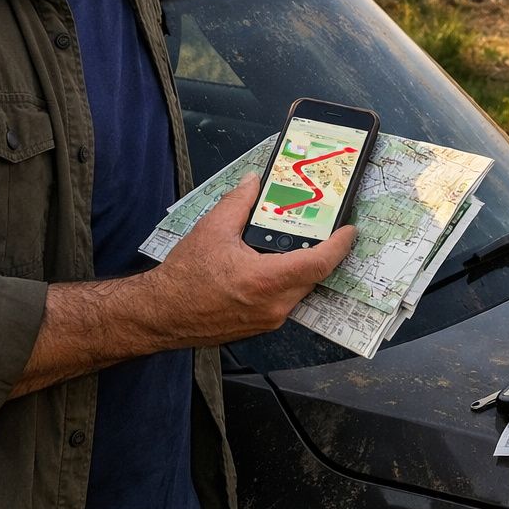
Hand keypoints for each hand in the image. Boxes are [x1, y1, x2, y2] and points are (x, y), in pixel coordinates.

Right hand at [146, 175, 356, 345]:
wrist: (159, 315)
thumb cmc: (183, 277)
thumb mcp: (211, 229)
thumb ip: (239, 201)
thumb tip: (254, 182)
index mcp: (265, 281)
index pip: (319, 263)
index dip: (339, 245)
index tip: (349, 230)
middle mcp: (273, 306)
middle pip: (313, 276)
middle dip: (321, 252)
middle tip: (323, 230)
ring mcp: (268, 320)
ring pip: (300, 289)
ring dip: (302, 267)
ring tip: (296, 243)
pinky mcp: (261, 326)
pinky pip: (286, 300)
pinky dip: (286, 281)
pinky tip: (274, 264)